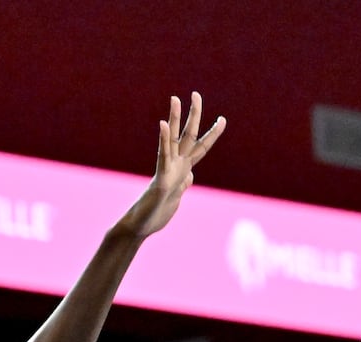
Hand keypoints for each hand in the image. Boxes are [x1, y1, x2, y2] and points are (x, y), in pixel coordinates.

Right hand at [119, 92, 225, 237]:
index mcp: (182, 170)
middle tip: (196, 93)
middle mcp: (174, 166)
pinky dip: (163, 140)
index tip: (222, 119)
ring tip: (175, 98)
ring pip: (171, 141)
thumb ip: (183, 184)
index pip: (200, 147)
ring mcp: (166, 172)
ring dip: (173, 119)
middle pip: (187, 136)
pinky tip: (162, 124)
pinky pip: (162, 158)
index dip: (212, 134)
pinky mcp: (160, 182)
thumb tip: (190, 176)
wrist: (137, 228)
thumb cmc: (155, 214)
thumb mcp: (176, 197)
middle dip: (194, 116)